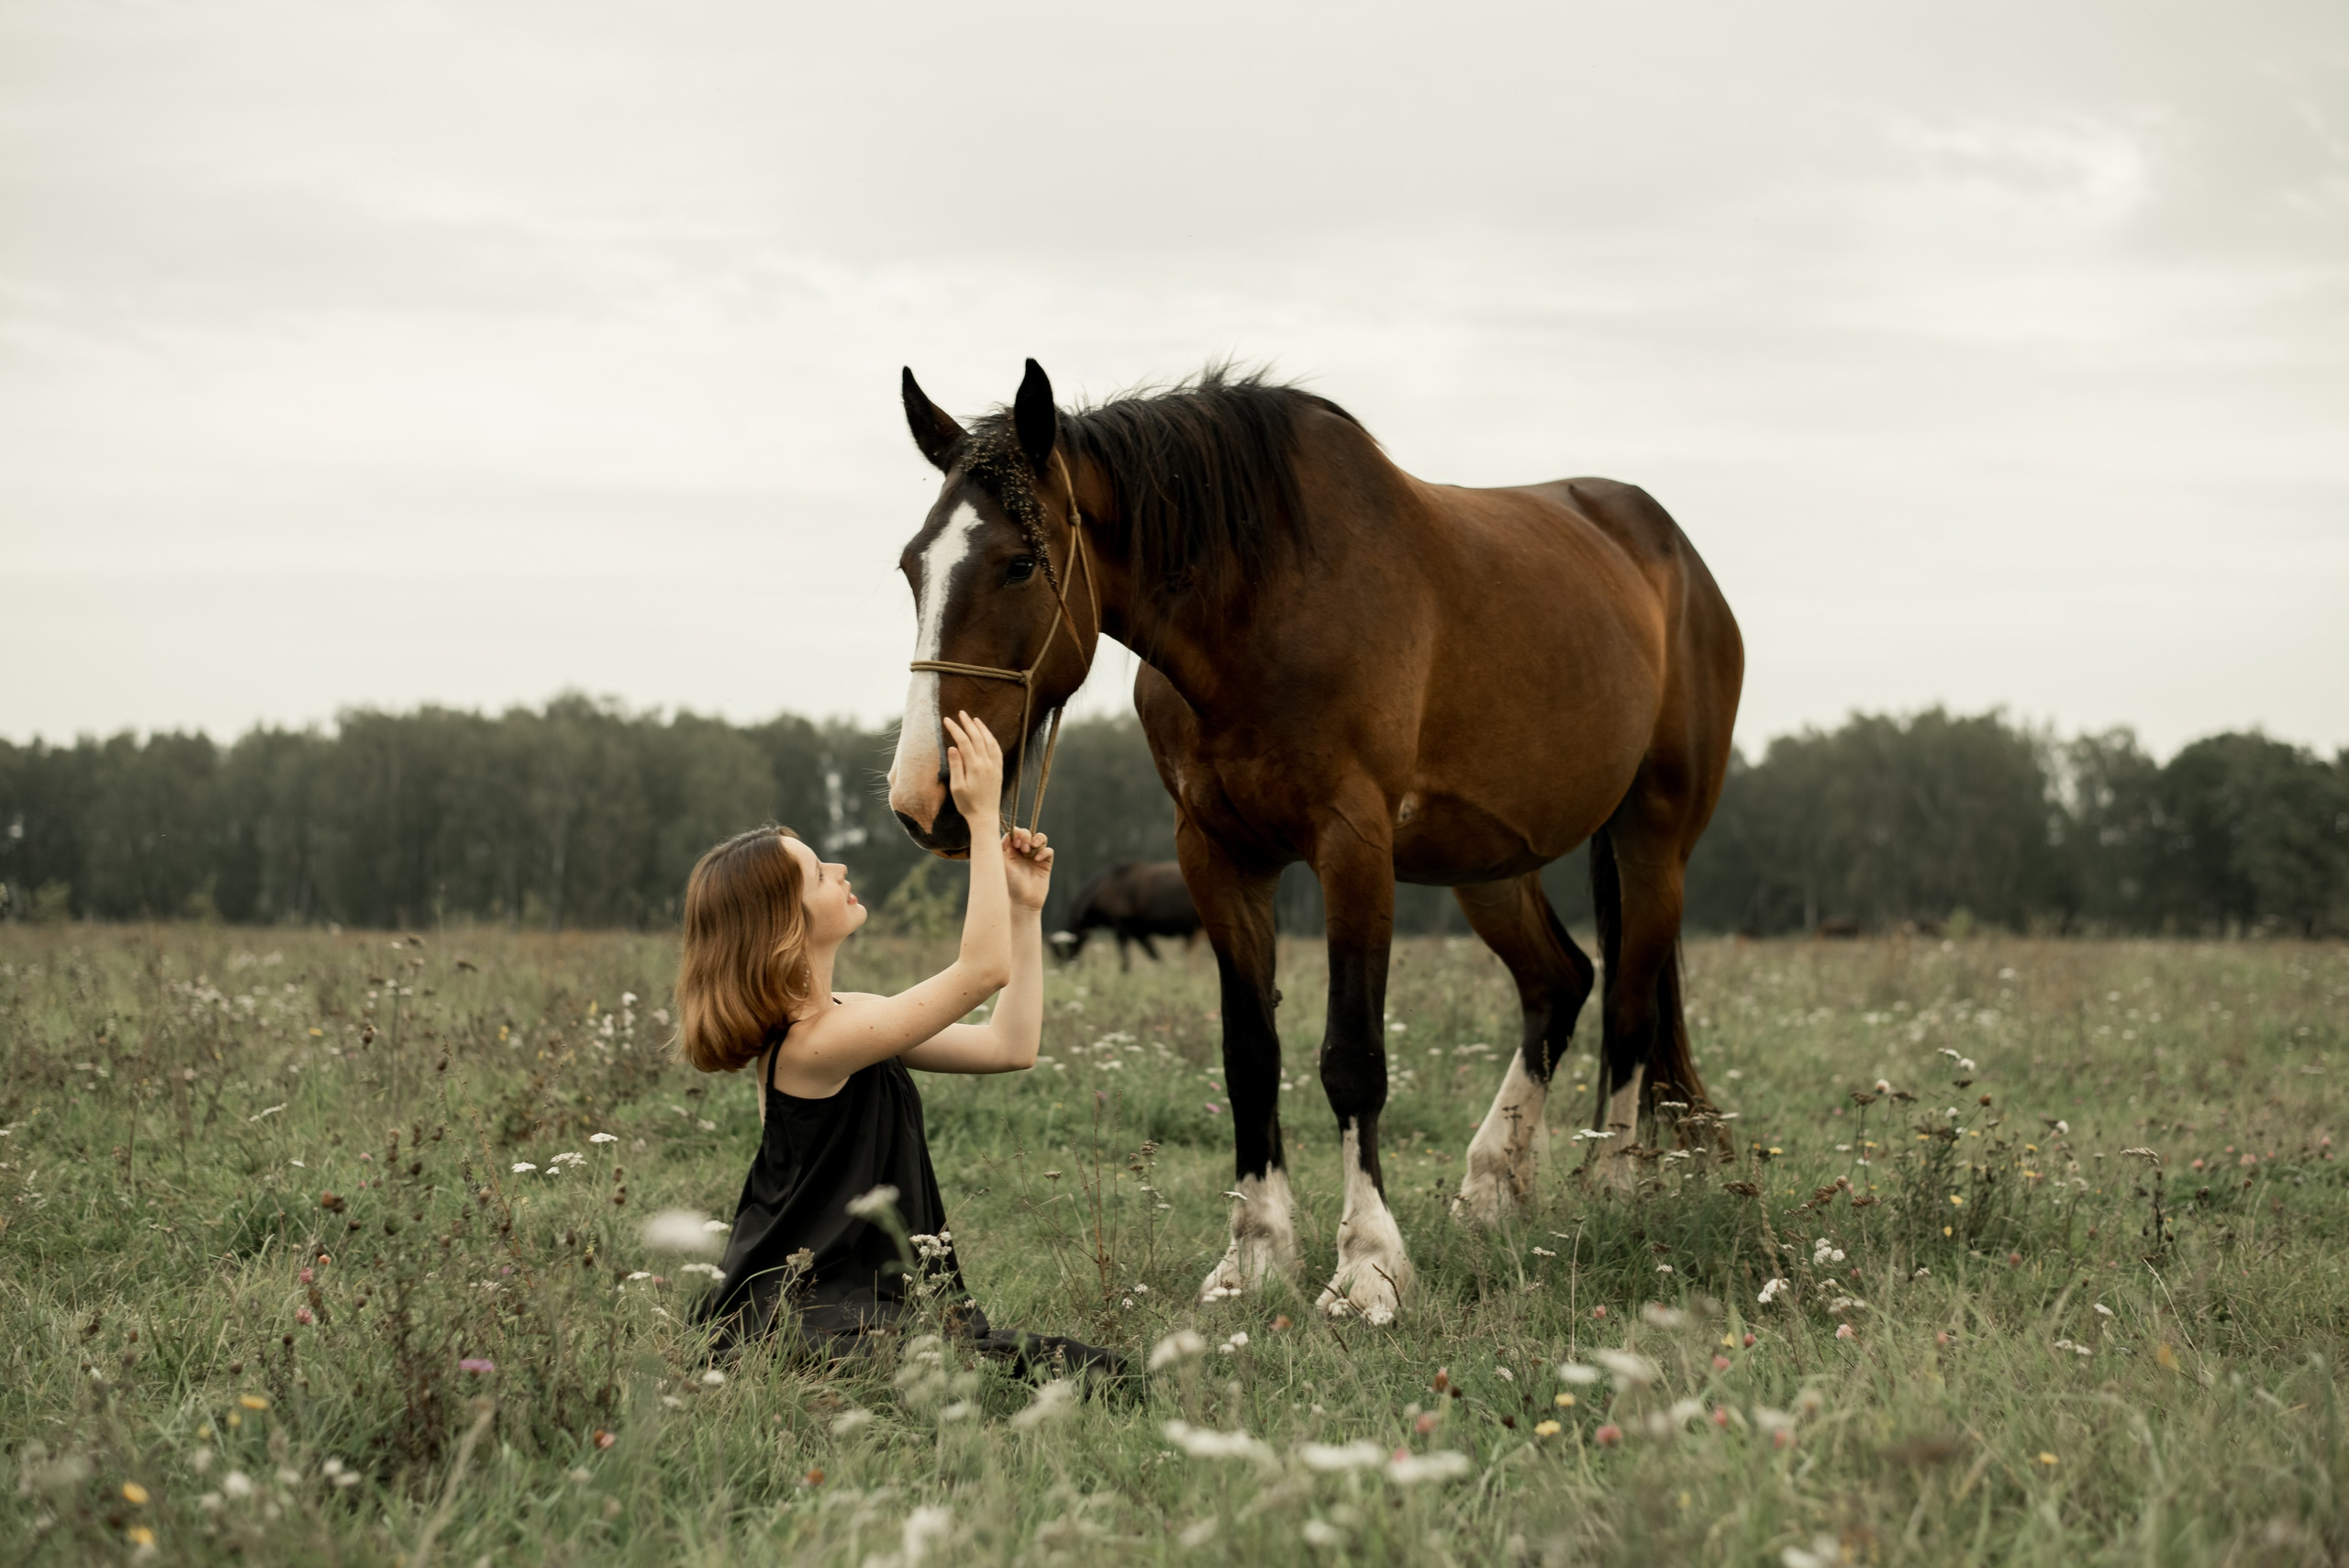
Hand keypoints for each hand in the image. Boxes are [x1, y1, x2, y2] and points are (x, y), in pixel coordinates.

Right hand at [943, 712, 1004, 832]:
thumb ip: (956, 766)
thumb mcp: (957, 788)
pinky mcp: (998, 770)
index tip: (947, 720)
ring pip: (989, 741)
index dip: (955, 729)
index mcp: (975, 767)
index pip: (964, 742)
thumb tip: (953, 747)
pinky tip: (987, 735)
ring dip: (982, 728)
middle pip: (977, 737)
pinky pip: (997, 749)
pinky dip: (991, 739)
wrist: (985, 817)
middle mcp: (987, 764)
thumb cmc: (967, 804)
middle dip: (968, 724)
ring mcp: (995, 766)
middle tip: (961, 713)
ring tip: (974, 719)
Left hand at [1003, 828, 1052, 910]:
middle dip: (1026, 836)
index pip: (1015, 833)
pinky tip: (1037, 859)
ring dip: (1037, 838)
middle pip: (1027, 833)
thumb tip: (1008, 834)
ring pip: (1040, 838)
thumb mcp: (1002, 864)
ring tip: (1032, 846)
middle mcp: (1023, 852)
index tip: (1015, 842)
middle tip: (1022, 847)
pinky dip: (1044, 851)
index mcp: (1011, 850)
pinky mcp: (1045, 863)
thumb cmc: (1010, 884)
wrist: (1023, 901)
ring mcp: (1035, 856)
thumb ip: (1002, 847)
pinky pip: (1048, 850)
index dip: (1016, 833)